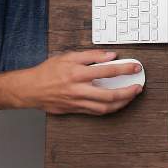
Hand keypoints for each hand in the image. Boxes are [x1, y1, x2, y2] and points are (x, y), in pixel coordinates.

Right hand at [13, 50, 141, 113]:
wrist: (29, 89)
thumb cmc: (47, 72)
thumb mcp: (68, 56)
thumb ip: (91, 55)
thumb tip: (111, 55)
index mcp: (77, 74)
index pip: (107, 71)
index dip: (125, 69)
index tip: (136, 67)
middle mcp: (78, 90)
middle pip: (109, 95)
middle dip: (128, 92)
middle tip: (138, 87)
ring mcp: (76, 102)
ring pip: (104, 108)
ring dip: (121, 103)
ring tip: (131, 96)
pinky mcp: (74, 110)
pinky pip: (95, 112)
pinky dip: (108, 108)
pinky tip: (116, 103)